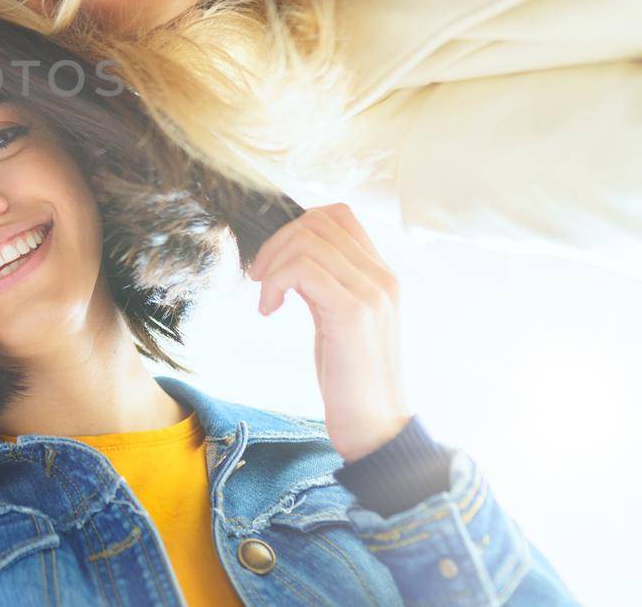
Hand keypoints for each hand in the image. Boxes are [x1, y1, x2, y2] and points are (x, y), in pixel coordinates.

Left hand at [248, 204, 410, 461]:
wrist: (375, 426)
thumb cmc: (350, 377)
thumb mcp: (338, 319)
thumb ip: (326, 284)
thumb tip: (290, 258)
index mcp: (381, 275)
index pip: (339, 216)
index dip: (298, 227)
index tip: (276, 261)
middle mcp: (382, 276)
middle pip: (319, 222)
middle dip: (277, 242)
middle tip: (259, 278)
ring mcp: (372, 292)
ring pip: (308, 241)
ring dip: (273, 264)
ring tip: (266, 297)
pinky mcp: (353, 312)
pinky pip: (302, 269)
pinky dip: (275, 282)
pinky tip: (269, 310)